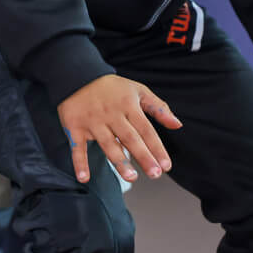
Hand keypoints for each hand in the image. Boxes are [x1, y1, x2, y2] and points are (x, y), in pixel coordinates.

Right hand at [57, 74, 181, 183]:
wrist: (76, 74)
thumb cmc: (111, 87)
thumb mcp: (138, 90)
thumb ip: (158, 108)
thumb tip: (178, 125)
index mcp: (128, 105)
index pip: (146, 130)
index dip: (157, 148)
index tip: (166, 166)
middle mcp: (111, 114)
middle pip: (130, 138)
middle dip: (143, 156)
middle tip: (155, 174)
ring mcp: (92, 121)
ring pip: (107, 144)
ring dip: (119, 161)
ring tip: (131, 177)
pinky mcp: (74, 127)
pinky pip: (77, 147)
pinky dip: (79, 162)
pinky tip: (84, 177)